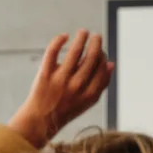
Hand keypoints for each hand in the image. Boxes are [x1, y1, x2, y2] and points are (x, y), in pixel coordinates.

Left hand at [8, 30, 113, 147]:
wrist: (41, 121)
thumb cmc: (65, 109)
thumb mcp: (87, 102)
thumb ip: (101, 84)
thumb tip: (111, 64)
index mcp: (89, 94)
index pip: (101, 68)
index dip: (103, 56)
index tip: (100, 51)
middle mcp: (76, 86)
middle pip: (91, 58)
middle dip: (96, 43)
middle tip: (96, 36)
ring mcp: (60, 80)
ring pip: (74, 51)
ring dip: (82, 38)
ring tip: (84, 32)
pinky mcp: (45, 74)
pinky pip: (53, 52)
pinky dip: (59, 40)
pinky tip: (65, 36)